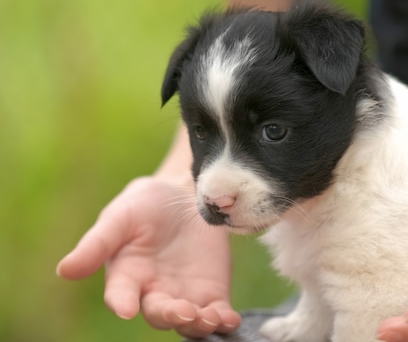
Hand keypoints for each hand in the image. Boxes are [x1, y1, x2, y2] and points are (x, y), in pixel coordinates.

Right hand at [56, 176, 240, 337]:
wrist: (184, 195)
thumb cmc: (143, 206)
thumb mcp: (119, 217)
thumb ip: (97, 244)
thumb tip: (64, 270)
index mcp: (127, 276)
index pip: (121, 295)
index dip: (122, 302)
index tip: (125, 308)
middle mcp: (154, 292)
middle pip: (160, 314)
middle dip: (170, 315)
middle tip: (182, 311)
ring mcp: (185, 295)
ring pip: (189, 321)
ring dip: (199, 324)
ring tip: (209, 317)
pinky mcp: (212, 291)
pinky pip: (217, 313)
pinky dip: (223, 320)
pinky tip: (230, 319)